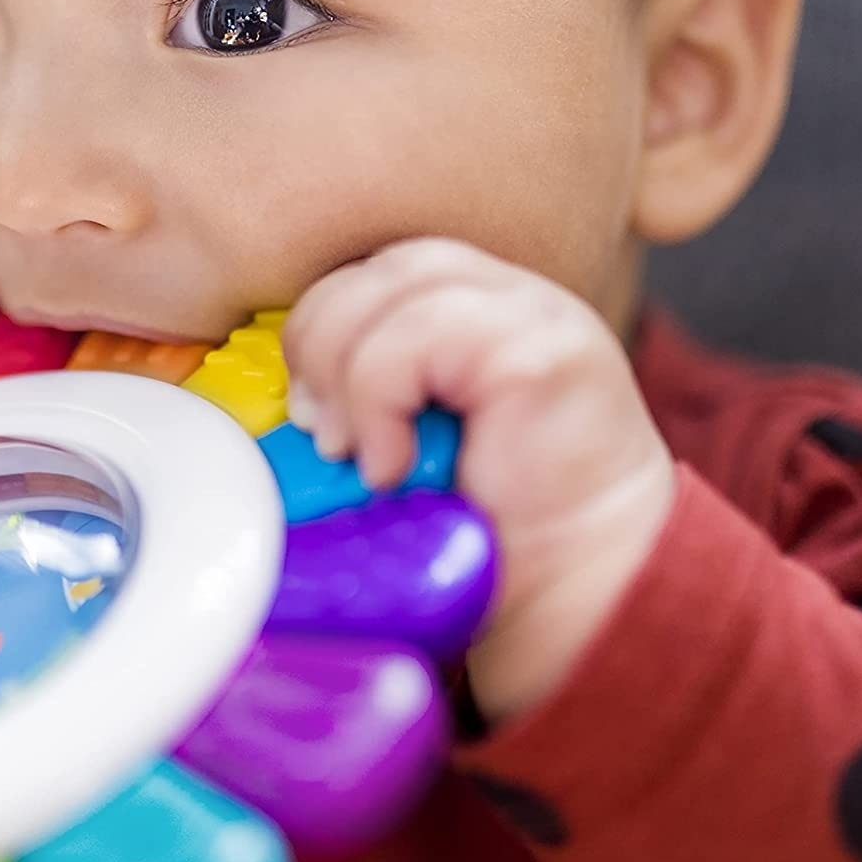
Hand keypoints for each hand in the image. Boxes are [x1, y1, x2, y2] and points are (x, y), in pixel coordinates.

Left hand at [283, 239, 676, 723]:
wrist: (584, 589)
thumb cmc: (492, 527)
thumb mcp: (406, 442)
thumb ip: (361, 393)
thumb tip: (277, 399)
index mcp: (468, 307)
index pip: (365, 272)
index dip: (316, 328)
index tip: (302, 409)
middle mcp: (502, 295)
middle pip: (368, 271)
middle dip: (316, 347)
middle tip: (317, 434)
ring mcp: (529, 311)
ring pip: (387, 291)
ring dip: (344, 377)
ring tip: (353, 453)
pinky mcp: (540, 346)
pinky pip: (419, 337)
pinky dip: (379, 400)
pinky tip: (391, 463)